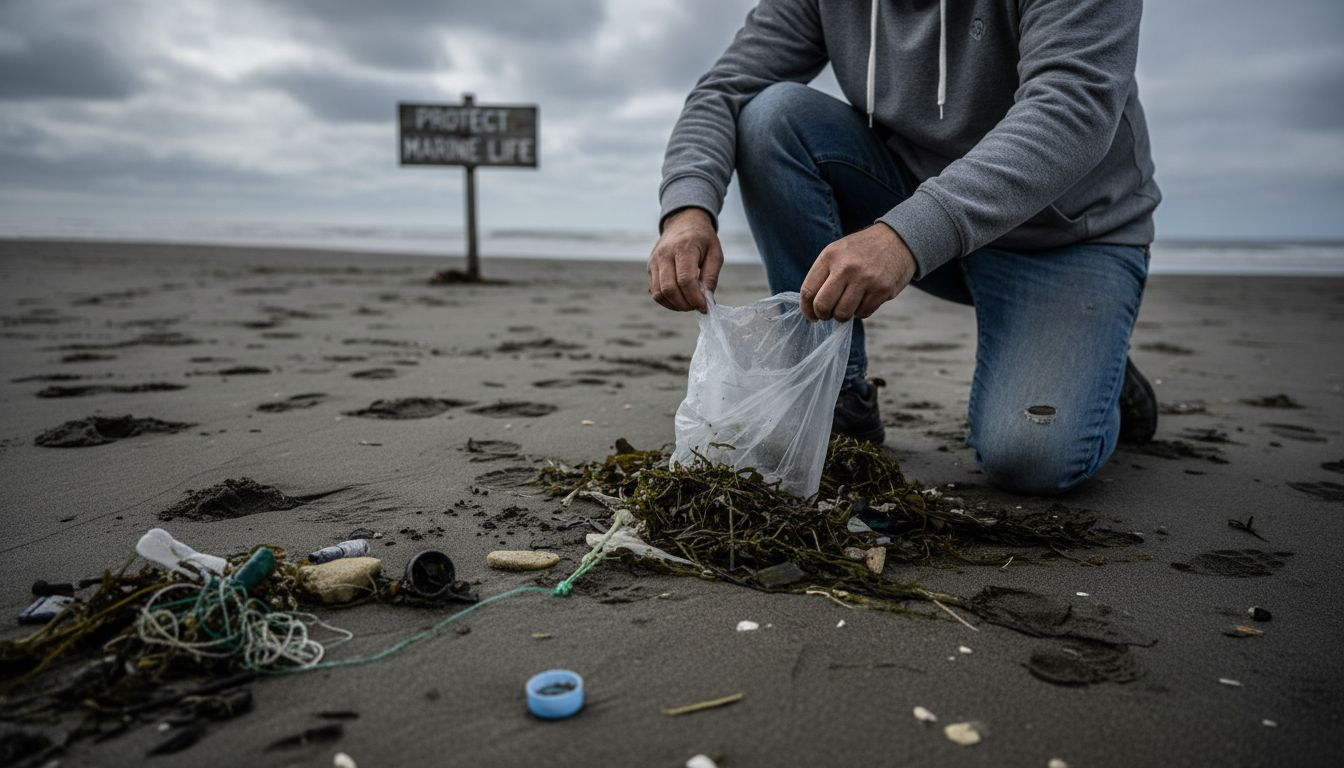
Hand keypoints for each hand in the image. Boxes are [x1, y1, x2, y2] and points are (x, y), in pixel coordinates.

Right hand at [647, 207, 722, 312]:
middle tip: (697, 306)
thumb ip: (711, 276)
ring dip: (675, 305)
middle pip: (669, 288)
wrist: (683, 222)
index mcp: (684, 247)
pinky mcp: (649, 268)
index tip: (705, 307)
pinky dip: (667, 301)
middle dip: (685, 304)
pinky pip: (654, 291)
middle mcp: (664, 254)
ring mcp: (654, 261)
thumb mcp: (715, 253)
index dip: (695, 298)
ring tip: (689, 304)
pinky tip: (679, 299)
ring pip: (659, 293)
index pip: (685, 280)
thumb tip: (707, 299)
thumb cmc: (702, 239)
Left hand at [800, 224, 915, 321]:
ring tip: (846, 306)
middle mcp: (846, 267)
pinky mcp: (882, 290)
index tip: (811, 315)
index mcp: (830, 256)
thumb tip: (810, 304)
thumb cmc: (863, 250)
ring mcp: (865, 279)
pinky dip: (860, 311)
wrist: (898, 239)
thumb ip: (823, 274)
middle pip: (823, 306)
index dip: (806, 309)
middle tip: (827, 315)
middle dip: (822, 315)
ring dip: (842, 315)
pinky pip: (863, 313)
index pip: (808, 291)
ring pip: (843, 314)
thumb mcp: (838, 251)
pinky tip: (863, 300)